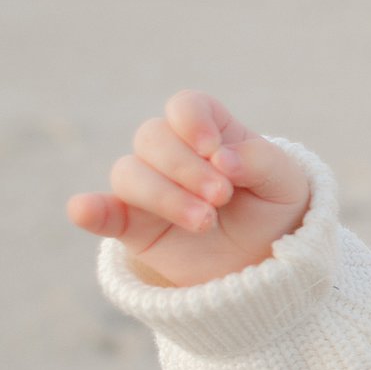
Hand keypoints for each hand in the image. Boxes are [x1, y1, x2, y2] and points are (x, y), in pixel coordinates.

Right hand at [66, 90, 310, 287]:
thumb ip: (259, 161)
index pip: (185, 107)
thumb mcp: (285, 181)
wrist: (266, 262)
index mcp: (210, 131)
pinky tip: (85, 210)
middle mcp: (173, 154)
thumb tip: (222, 159)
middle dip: (186, 167)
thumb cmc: (274, 209)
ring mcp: (150, 189)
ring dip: (165, 196)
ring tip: (206, 220)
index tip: (214, 150)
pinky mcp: (133, 226)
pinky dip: (89, 210)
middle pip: (152, 137)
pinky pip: (101, 213)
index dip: (193, 122)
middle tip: (222, 197)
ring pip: (129, 173)